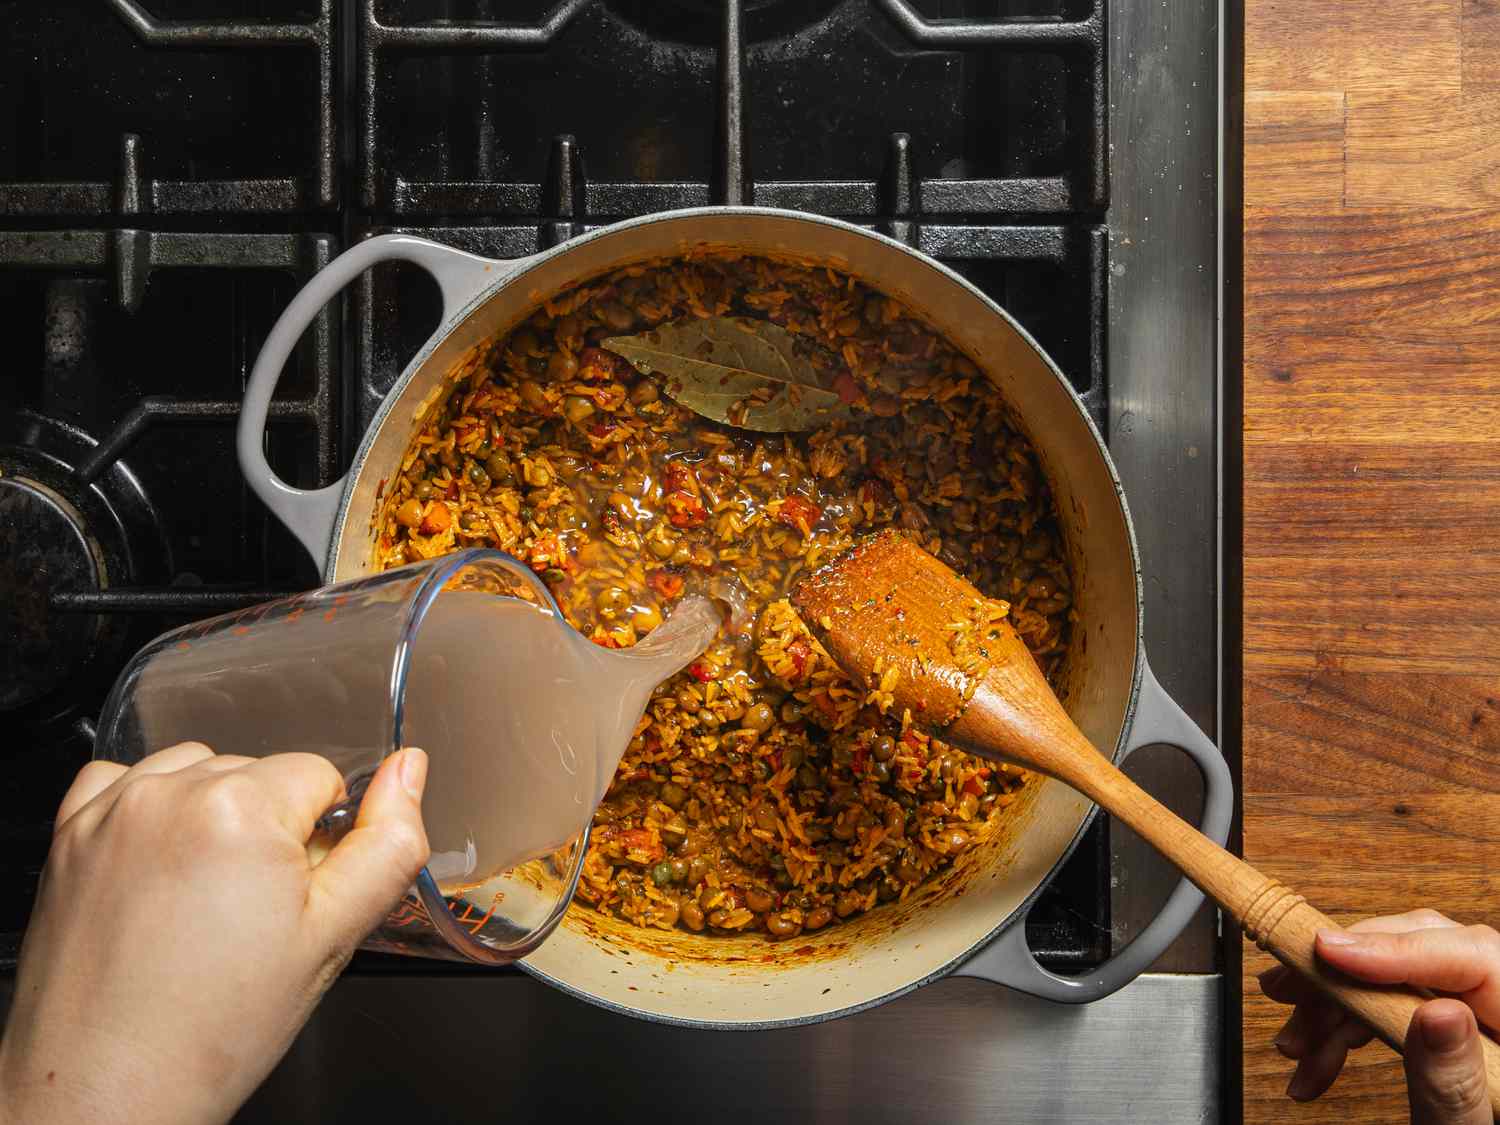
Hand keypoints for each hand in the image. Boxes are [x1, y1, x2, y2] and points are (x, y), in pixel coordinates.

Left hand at [0, 743, 429, 1124]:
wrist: (104, 1090)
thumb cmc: (214, 1029)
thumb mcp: (334, 938)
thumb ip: (388, 844)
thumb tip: (408, 769)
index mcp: (242, 809)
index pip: (322, 778)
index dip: (321, 843)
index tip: (294, 901)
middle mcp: (171, 793)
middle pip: (261, 775)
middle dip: (269, 830)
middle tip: (248, 916)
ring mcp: (114, 810)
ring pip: (201, 772)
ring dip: (213, 815)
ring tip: (203, 898)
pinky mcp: (72, 832)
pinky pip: (127, 780)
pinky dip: (149, 810)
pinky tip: (160, 869)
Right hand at [1259, 908, 1498, 1122]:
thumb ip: (1457, 1087)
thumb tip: (1438, 1015)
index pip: (1475, 955)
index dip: (1394, 946)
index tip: (1326, 951)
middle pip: (1428, 957)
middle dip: (1346, 978)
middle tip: (1288, 997)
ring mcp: (1488, 1022)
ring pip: (1403, 980)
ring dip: (1337, 1009)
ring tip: (1299, 1049)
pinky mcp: (1465, 1035)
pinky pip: (1402, 1005)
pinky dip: (1352, 1026)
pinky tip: (1324, 1055)